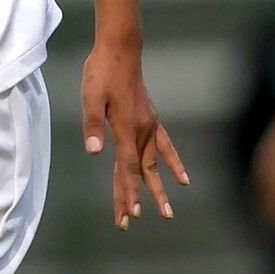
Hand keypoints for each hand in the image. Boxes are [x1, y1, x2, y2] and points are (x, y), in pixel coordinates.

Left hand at [82, 40, 188, 229]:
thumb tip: (95, 152)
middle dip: (137, 198)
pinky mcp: (150, 120)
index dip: (128, 192)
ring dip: (158, 189)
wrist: (120, 51)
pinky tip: (183, 179)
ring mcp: (149, 126)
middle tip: (135, 222)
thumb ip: (93, 125)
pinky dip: (174, 164)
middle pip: (139, 172)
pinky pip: (165, 147)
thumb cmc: (101, 73)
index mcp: (126, 128)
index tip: (131, 214)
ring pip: (153, 165)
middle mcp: (142, 131)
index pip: (127, 168)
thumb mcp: (91, 97)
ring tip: (167, 213)